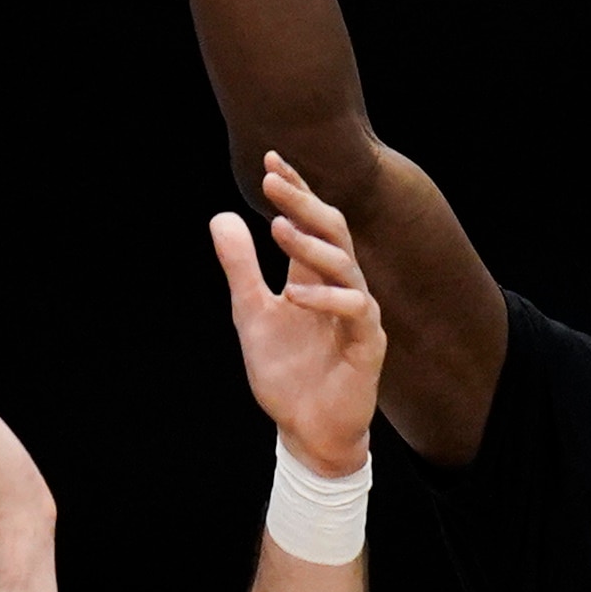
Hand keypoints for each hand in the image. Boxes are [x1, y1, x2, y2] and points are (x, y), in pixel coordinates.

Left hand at [216, 150, 384, 479]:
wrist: (307, 429)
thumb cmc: (287, 374)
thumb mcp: (251, 312)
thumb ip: (240, 267)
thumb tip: (222, 217)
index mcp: (315, 278)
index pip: (311, 223)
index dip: (295, 192)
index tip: (271, 162)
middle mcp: (340, 289)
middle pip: (333, 232)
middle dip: (304, 204)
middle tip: (273, 180)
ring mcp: (358, 316)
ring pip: (345, 265)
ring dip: (311, 245)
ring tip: (278, 228)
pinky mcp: (368, 345)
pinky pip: (355, 311)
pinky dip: (325, 298)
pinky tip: (294, 294)